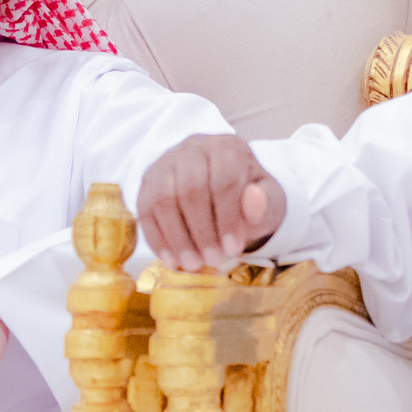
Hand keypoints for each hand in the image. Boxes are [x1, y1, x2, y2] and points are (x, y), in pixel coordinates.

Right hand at [136, 134, 286, 270]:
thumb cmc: (248, 197)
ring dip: (177, 237)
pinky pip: (145, 209)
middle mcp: (194, 147)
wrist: (225, 190)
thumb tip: (254, 200)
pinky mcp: (148, 180)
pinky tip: (171, 260)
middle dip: (202, 231)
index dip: (228, 218)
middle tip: (213, 260)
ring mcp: (166, 161)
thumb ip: (264, 202)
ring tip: (192, 264)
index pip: (225, 180)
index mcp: (228, 147)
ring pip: (163, 199)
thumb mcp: (267, 200)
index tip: (233, 249)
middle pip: (191, 189)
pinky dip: (157, 238)